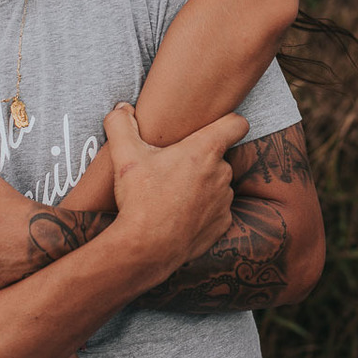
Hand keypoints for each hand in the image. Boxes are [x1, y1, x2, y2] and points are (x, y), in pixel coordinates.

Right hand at [104, 103, 247, 268]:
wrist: (147, 249)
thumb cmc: (140, 200)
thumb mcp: (125, 157)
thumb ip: (120, 125)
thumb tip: (121, 109)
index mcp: (205, 150)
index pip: (237, 124)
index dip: (229, 122)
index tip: (217, 127)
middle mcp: (222, 172)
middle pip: (219, 156)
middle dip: (200, 159)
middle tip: (173, 169)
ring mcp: (225, 200)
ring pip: (218, 184)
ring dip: (202, 185)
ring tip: (174, 195)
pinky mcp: (223, 224)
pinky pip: (217, 210)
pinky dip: (203, 211)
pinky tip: (181, 216)